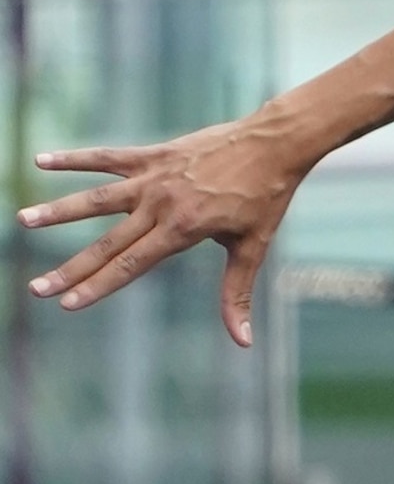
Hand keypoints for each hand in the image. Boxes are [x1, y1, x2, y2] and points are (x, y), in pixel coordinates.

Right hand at [22, 116, 315, 345]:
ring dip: (59, 210)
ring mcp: (155, 177)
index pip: (131, 264)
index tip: (67, 304)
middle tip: (36, 288)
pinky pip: (108, 157)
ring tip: (23, 220)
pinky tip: (41, 160)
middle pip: (108, 242)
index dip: (98, 286)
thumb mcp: (253, 246)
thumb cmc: (267, 197)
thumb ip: (237, 294)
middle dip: (71, 268)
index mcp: (182, 229)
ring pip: (97, 197)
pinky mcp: (154, 154)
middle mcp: (162, 204)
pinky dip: (76, 158)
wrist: (277, 143)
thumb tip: (242, 340)